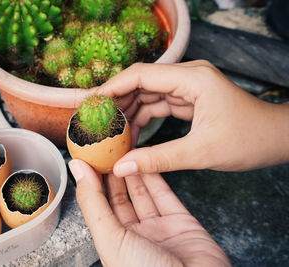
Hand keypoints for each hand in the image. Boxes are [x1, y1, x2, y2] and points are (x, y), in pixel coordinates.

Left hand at [69, 159, 230, 266]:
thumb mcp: (111, 238)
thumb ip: (93, 202)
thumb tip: (76, 168)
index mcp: (112, 242)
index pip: (98, 204)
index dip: (93, 179)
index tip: (88, 154)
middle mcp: (134, 235)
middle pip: (120, 196)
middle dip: (113, 171)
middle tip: (108, 146)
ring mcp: (158, 229)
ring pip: (142, 192)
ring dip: (134, 170)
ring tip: (125, 147)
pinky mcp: (181, 223)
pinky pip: (165, 194)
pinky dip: (156, 176)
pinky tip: (146, 158)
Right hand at [98, 60, 288, 174]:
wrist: (278, 139)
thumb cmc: (250, 139)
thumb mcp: (202, 152)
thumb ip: (159, 159)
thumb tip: (121, 167)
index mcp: (192, 79)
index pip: (140, 75)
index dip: (111, 88)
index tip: (89, 104)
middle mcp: (187, 77)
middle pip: (140, 82)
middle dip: (116, 100)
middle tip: (93, 120)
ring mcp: (188, 87)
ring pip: (146, 94)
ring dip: (127, 111)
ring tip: (108, 131)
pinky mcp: (188, 99)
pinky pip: (157, 104)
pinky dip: (142, 118)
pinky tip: (131, 134)